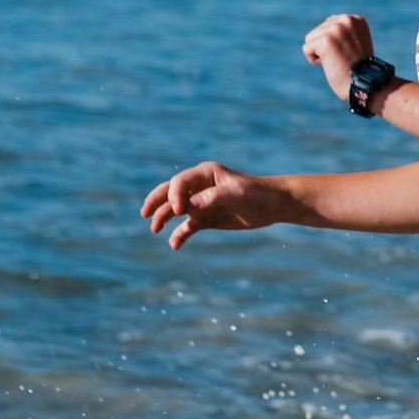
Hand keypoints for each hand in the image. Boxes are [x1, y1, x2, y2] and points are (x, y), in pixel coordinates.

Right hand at [140, 162, 286, 249]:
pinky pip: (188, 227)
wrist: (273, 205)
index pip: (180, 182)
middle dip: (157, 202)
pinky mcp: (207, 219)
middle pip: (171, 193)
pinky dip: (180, 234)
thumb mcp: (236, 194)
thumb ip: (212, 198)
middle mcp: (199, 187)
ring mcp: (201, 203)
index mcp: (205, 174)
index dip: (174, 195)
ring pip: (176, 211)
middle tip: (144, 214)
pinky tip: (175, 244)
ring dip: (164, 218)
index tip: (179, 211)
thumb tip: (188, 208)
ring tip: (155, 230)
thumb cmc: (257, 194)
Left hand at [302, 13, 373, 101]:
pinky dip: (314, 60)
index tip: (348, 54)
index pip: (329, 24)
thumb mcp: (355, 43)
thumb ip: (343, 31)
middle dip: (325, 47)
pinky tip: (330, 65)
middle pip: (318, 31)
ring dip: (319, 53)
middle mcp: (347, 20)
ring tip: (337, 61)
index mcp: (356, 19)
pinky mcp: (326, 40)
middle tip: (342, 59)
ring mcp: (336, 29)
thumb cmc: (359, 69)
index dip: (334, 43)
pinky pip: (307, 48)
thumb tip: (326, 24)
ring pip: (310, 39)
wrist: (365, 85)